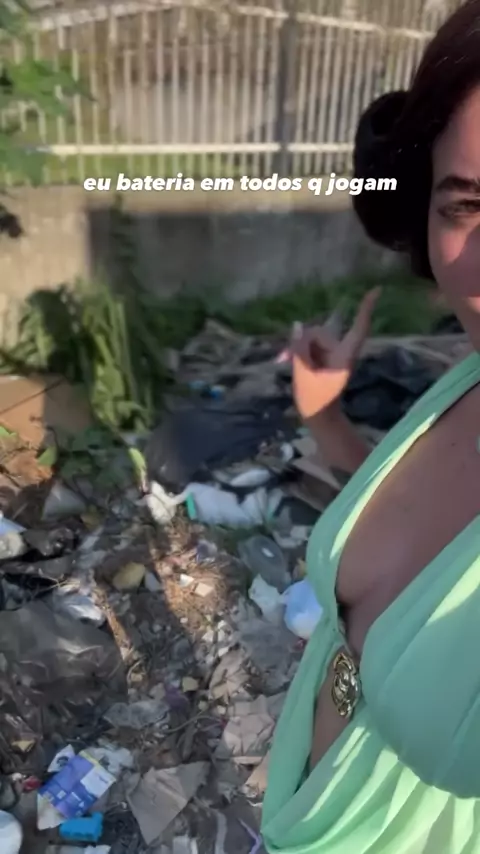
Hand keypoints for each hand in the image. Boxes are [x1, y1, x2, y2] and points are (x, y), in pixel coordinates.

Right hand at [280, 288, 380, 420]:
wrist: (319, 420)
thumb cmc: (316, 400)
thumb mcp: (303, 374)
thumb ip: (300, 349)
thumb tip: (297, 325)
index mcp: (344, 354)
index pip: (359, 327)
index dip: (366, 308)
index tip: (376, 290)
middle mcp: (341, 352)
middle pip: (322, 333)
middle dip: (303, 341)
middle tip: (286, 358)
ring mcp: (332, 357)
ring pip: (312, 340)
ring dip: (298, 348)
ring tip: (283, 362)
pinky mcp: (323, 362)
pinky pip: (310, 349)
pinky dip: (299, 353)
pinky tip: (285, 361)